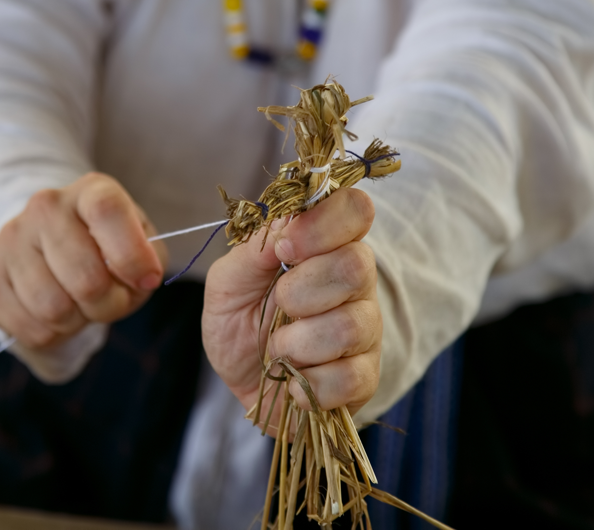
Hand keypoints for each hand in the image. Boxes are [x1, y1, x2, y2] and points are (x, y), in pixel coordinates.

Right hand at [0, 172, 166, 348]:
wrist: (58, 249)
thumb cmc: (113, 250)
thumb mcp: (143, 247)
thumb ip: (148, 258)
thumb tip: (141, 277)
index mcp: (92, 190)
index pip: (107, 210)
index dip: (131, 255)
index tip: (146, 279)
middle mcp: (46, 206)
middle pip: (85, 279)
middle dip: (109, 304)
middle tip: (112, 299)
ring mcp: (11, 240)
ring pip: (54, 310)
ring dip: (79, 320)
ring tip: (82, 304)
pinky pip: (31, 330)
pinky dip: (54, 334)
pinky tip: (57, 312)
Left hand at [202, 189, 380, 434]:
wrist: (242, 383)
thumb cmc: (239, 323)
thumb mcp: (227, 283)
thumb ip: (254, 250)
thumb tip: (286, 223)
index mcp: (328, 246)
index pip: (355, 210)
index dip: (323, 223)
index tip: (285, 248)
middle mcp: (357, 283)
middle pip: (357, 266)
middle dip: (301, 291)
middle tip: (278, 304)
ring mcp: (367, 330)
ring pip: (350, 326)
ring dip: (297, 343)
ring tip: (278, 349)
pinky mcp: (365, 377)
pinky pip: (350, 378)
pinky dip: (308, 384)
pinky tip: (294, 381)